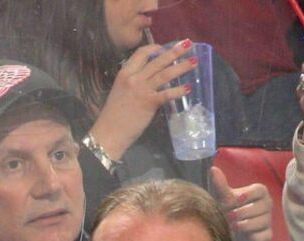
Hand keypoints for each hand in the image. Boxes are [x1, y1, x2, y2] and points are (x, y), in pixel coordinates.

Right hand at [92, 40, 198, 160]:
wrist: (109, 131)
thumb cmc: (114, 114)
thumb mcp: (120, 91)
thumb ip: (134, 82)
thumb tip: (150, 79)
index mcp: (125, 73)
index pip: (140, 53)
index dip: (154, 48)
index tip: (164, 47)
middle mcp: (134, 78)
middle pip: (157, 60)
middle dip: (174, 51)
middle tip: (188, 44)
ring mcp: (142, 89)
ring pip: (165, 74)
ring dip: (181, 67)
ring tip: (194, 62)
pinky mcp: (149, 102)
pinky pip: (167, 94)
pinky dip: (178, 91)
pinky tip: (188, 88)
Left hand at [210, 167, 272, 240]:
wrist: (230, 223)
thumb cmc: (229, 206)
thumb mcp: (224, 195)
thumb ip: (220, 184)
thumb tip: (213, 170)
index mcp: (260, 191)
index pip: (259, 190)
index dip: (248, 195)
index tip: (237, 200)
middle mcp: (267, 204)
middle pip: (261, 207)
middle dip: (243, 213)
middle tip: (229, 216)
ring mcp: (269, 219)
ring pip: (262, 222)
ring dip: (246, 225)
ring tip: (233, 226)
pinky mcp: (268, 233)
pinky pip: (265, 236)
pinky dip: (254, 237)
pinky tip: (243, 235)